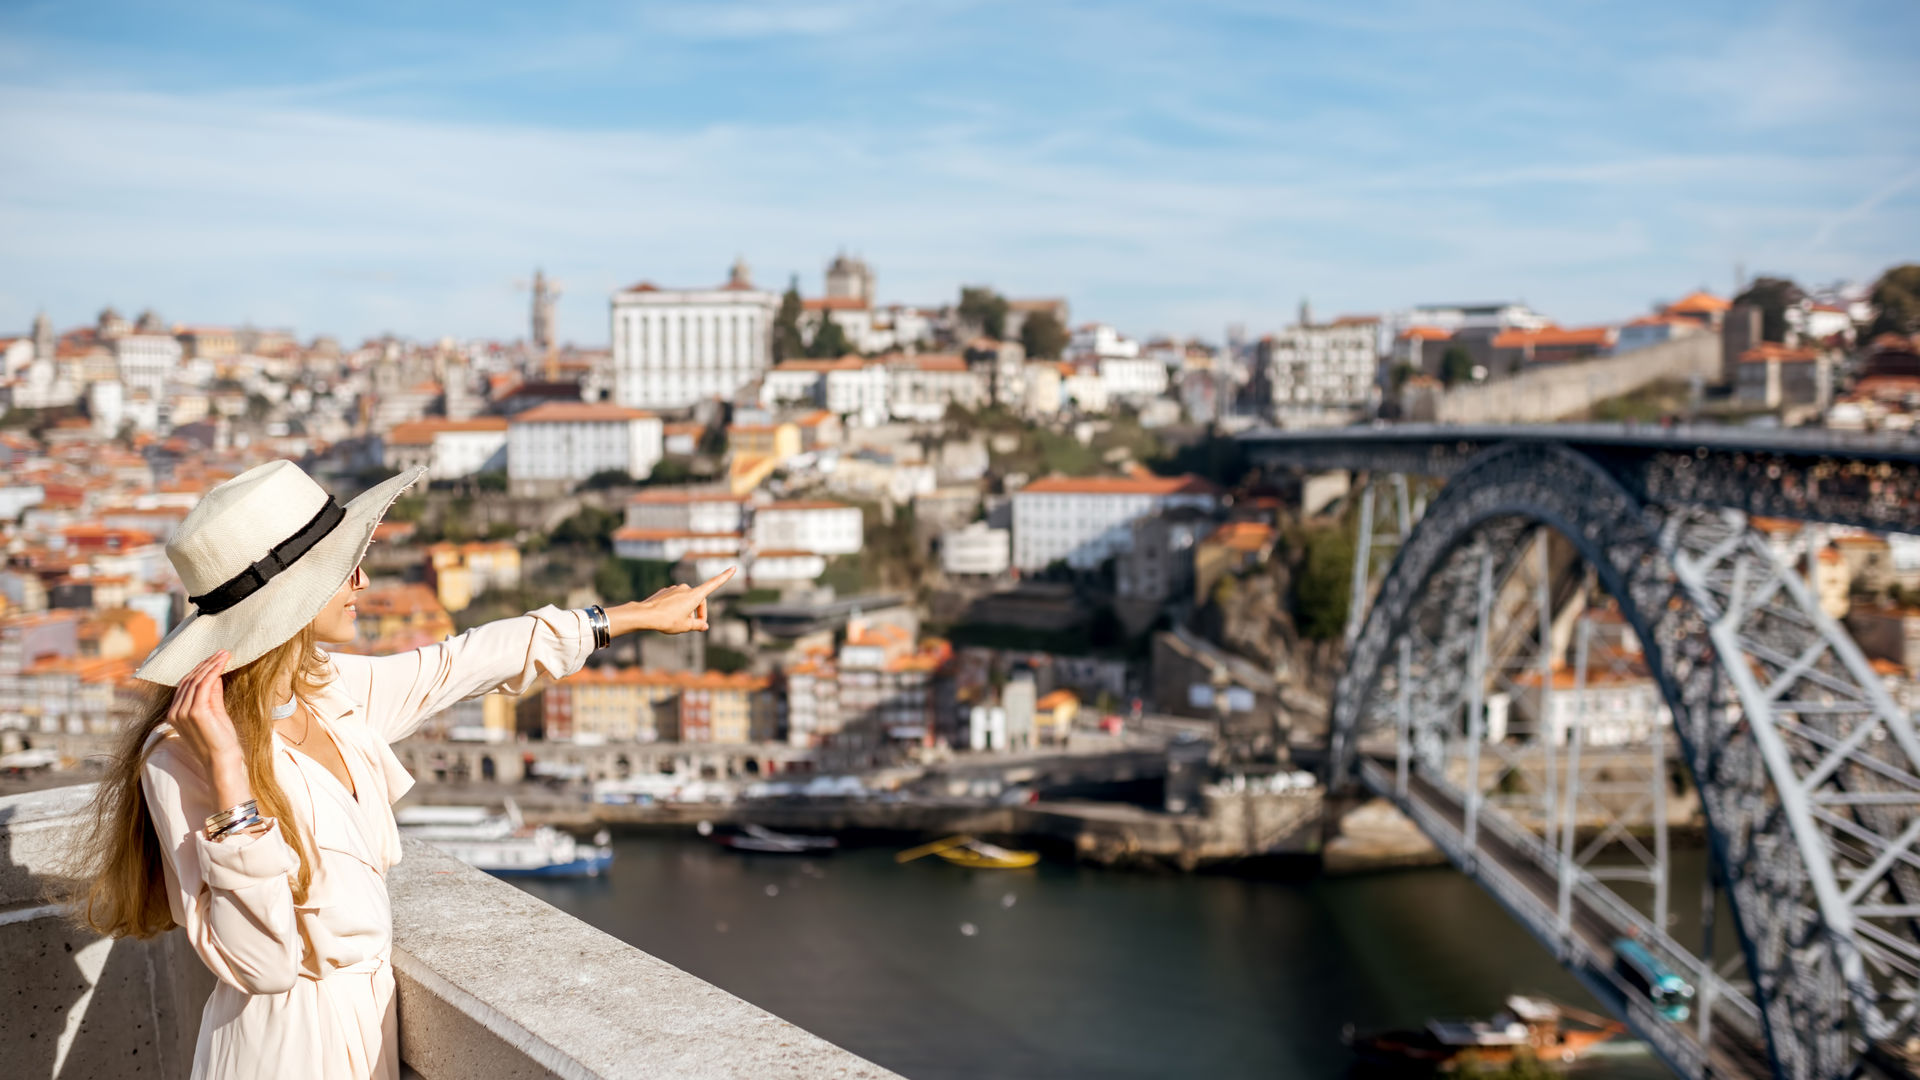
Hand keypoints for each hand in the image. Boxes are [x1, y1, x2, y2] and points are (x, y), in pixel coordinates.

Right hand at [169, 651, 251, 807]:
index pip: (185, 685)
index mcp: (175, 714)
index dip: (199, 670)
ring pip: (196, 681)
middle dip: (205, 664)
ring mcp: (183, 712)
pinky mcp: (195, 712)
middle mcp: (175, 712)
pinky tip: (222, 663)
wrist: (222, 761)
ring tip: (224, 654)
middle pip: (189, 680)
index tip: (214, 658)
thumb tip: (215, 675)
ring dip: (211, 665)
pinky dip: (214, 671)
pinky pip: (204, 685)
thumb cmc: (221, 741)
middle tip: (221, 652)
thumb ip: (212, 695)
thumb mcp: (215, 713)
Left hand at [612, 567, 735, 635]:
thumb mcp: (685, 626)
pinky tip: (669, 618)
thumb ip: (697, 625)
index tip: (734, 567)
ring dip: (687, 611)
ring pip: (686, 601)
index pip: (714, 584)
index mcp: (694, 595)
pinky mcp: (665, 592)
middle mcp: (686, 589)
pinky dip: (676, 608)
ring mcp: (674, 589)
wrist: (645, 615)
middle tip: (696, 626)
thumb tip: (704, 626)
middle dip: (699, 612)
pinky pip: (675, 600)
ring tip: (679, 624)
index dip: (725, 576)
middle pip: (699, 600)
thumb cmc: (667, 621)